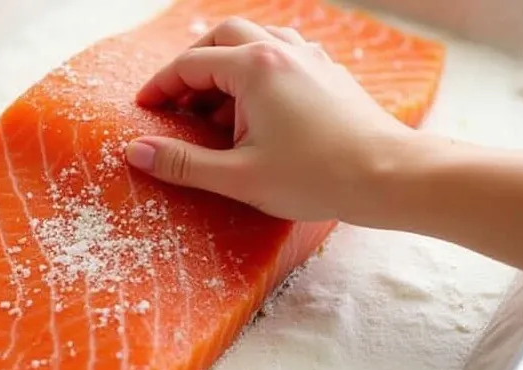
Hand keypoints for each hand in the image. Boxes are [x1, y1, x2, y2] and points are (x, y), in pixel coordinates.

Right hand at [126, 18, 416, 223]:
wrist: (385, 175)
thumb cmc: (315, 177)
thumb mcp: (239, 177)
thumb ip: (185, 163)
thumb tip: (137, 153)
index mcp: (254, 67)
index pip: (190, 65)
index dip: (160, 88)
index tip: (143, 110)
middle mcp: (281, 49)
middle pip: (221, 38)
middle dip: (192, 68)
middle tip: (175, 104)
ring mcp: (308, 57)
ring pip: (254, 42)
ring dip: (226, 68)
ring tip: (214, 110)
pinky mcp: (327, 73)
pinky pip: (282, 57)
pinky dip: (257, 75)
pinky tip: (256, 110)